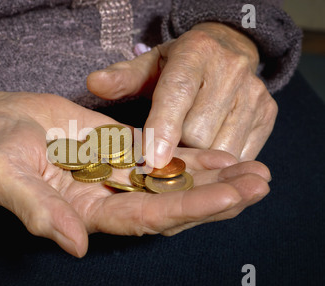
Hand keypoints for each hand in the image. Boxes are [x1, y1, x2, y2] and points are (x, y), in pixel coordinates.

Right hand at [0, 70, 270, 257]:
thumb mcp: (5, 179)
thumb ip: (37, 211)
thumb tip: (76, 246)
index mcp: (86, 213)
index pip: (146, 217)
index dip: (187, 208)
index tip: (228, 197)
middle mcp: (109, 198)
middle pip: (171, 202)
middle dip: (216, 196)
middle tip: (259, 183)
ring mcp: (116, 172)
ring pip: (172, 179)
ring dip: (214, 176)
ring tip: (256, 172)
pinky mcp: (119, 147)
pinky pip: (161, 154)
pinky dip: (192, 154)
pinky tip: (223, 153)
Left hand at [87, 22, 277, 167]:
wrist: (230, 47)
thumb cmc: (182, 63)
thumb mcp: (151, 64)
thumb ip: (123, 77)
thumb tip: (93, 83)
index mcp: (195, 54)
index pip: (177, 94)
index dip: (163, 129)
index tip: (151, 161)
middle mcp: (230, 72)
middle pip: (199, 131)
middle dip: (177, 150)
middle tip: (160, 154)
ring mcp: (254, 94)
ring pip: (222, 147)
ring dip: (199, 160)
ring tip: (184, 154)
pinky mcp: (268, 114)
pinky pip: (242, 153)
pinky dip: (221, 162)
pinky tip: (206, 156)